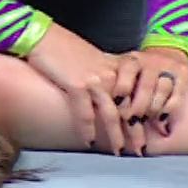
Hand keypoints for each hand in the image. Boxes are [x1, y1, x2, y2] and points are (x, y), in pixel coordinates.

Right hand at [23, 25, 130, 154]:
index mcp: (117, 66)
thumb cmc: (64, 48)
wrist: (42, 36)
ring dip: (115, 136)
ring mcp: (95, 79)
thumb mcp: (93, 59)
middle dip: (135, 132)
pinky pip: (85, 113)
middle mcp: (110, 73)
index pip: (136, 97)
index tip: (146, 134)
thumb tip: (112, 98)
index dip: (142, 117)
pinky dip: (87, 130)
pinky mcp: (77, 84)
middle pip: (129, 108)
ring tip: (118, 151)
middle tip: (140, 151)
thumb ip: (106, 76)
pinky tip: (88, 142)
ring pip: (111, 114)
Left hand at [122, 46, 187, 142]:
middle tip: (131, 123)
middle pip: (145, 87)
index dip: (120, 94)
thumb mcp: (122, 72)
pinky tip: (162, 122)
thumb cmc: (137, 72)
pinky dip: (169, 110)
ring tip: (145, 122)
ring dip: (153, 110)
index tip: (115, 110)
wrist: (168, 52)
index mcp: (130, 60)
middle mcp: (149, 61)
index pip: (125, 76)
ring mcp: (168, 66)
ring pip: (162, 90)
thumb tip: (99, 109)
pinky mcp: (184, 73)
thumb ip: (113, 87)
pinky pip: (177, 94)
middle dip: (138, 108)